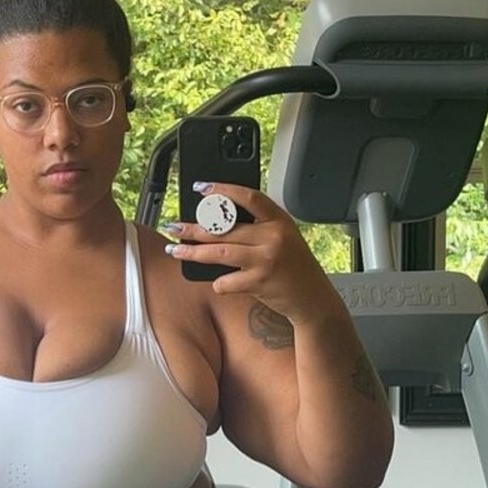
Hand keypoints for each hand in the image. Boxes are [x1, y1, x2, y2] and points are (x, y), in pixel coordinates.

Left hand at [165, 183, 342, 325]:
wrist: (312, 298)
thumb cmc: (295, 268)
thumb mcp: (284, 237)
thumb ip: (259, 227)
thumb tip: (219, 223)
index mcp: (279, 220)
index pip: (248, 197)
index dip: (222, 190)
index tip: (202, 189)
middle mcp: (273, 236)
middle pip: (225, 228)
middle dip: (194, 228)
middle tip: (175, 226)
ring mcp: (265, 259)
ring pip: (219, 252)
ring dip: (193, 252)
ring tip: (176, 250)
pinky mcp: (259, 282)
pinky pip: (227, 281)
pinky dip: (219, 283)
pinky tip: (218, 283)